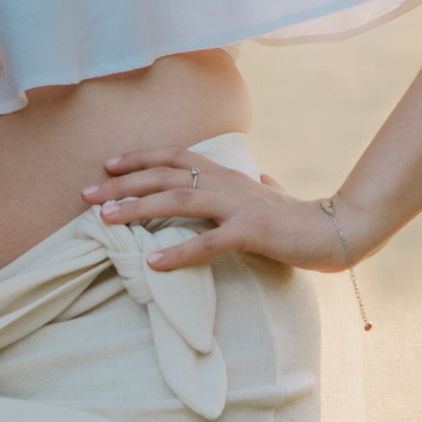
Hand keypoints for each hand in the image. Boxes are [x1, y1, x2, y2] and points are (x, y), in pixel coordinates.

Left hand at [82, 152, 371, 275]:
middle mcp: (227, 182)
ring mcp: (238, 205)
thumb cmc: (297, 216)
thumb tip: (258, 174)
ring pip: (177, 200)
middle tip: (85, 196)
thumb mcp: (269, 195)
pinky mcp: (251, 231)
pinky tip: (152, 264)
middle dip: (122, 185)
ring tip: (105, 221)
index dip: (139, 159)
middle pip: (164, 176)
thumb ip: (257, 183)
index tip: (106, 166)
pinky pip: (208, 242)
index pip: (174, 158)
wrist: (335, 230)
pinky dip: (178, 252)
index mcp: (226, 173)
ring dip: (137, 209)